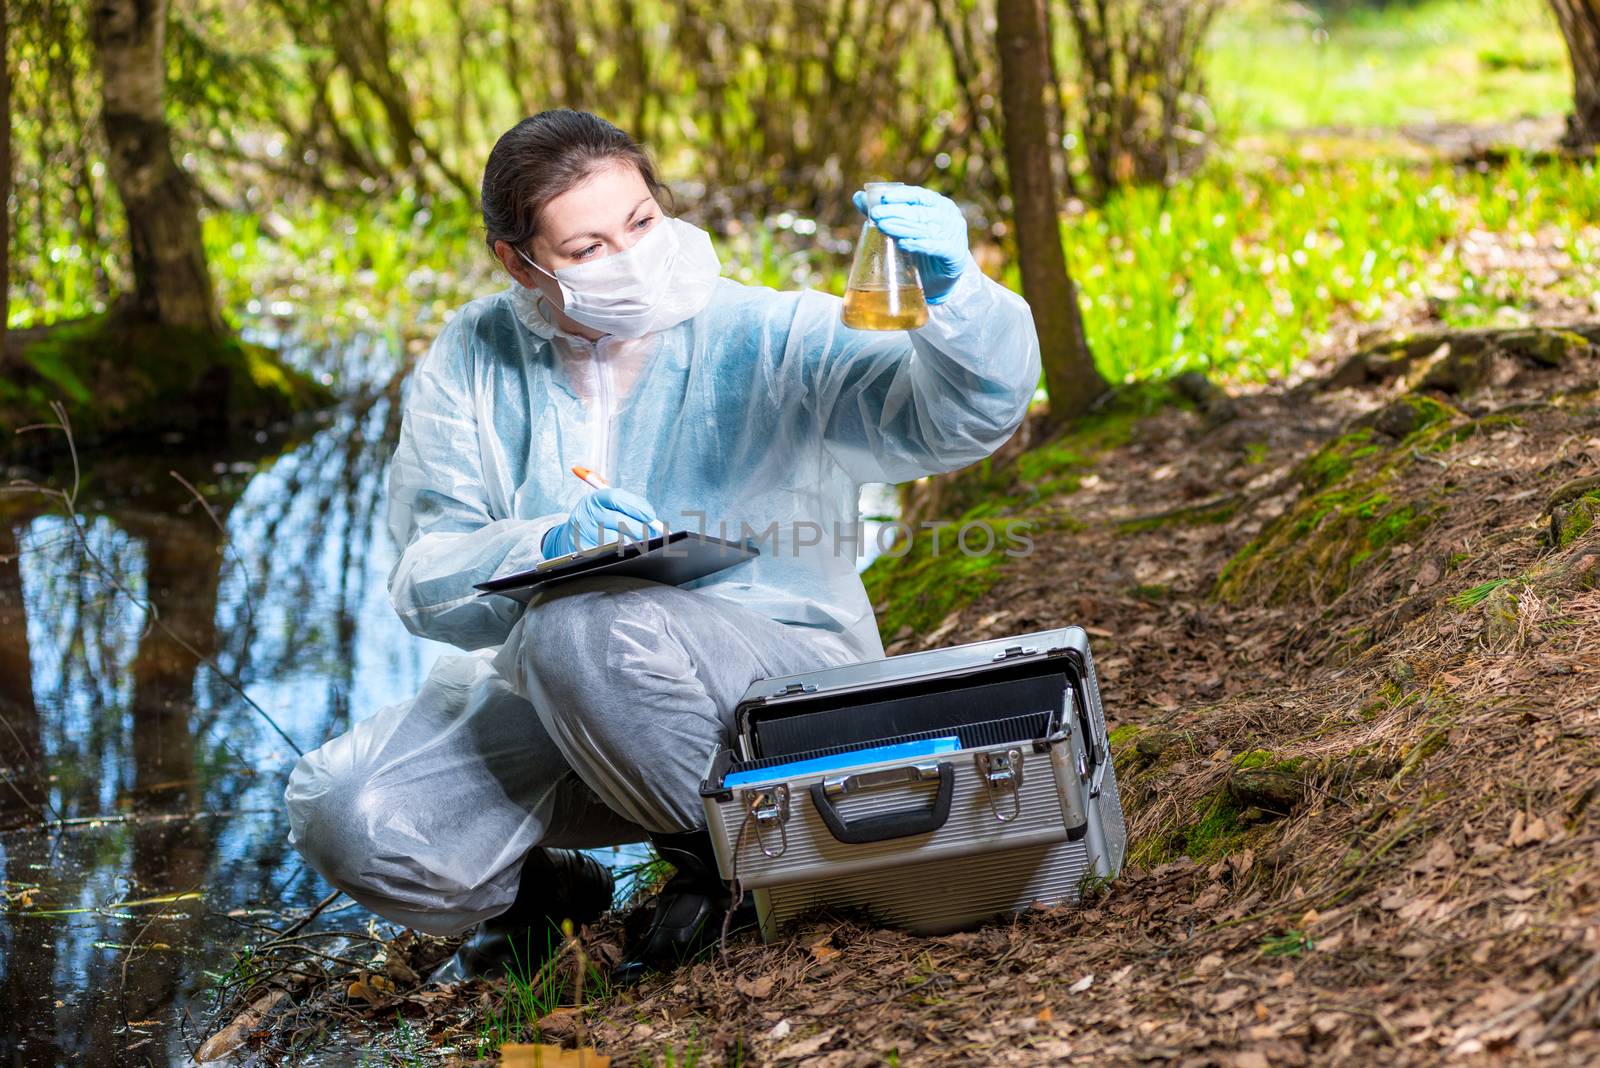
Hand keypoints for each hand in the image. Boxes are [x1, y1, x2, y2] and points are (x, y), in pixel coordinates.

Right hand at [542, 487, 660, 555]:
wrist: (568, 537)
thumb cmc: (595, 519)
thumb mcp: (605, 506)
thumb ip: (627, 507)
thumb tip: (651, 518)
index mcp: (592, 500)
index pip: (616, 498)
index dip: (636, 506)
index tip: (650, 515)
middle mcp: (585, 515)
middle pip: (619, 521)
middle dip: (640, 528)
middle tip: (651, 533)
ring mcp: (583, 534)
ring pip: (617, 540)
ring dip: (633, 542)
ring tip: (641, 543)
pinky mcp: (584, 552)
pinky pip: (609, 553)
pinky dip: (622, 552)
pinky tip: (628, 551)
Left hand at [852, 184, 972, 303]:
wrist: (942, 277)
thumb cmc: (922, 247)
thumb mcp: (904, 228)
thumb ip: (884, 212)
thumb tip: (858, 196)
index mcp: (938, 204)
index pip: (920, 195)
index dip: (902, 195)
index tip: (883, 198)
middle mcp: (948, 216)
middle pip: (920, 212)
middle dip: (896, 212)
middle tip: (876, 214)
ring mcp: (953, 234)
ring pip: (925, 229)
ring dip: (903, 228)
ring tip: (883, 227)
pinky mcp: (954, 254)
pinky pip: (935, 248)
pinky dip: (919, 245)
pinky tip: (903, 244)